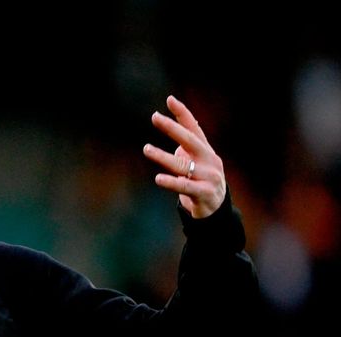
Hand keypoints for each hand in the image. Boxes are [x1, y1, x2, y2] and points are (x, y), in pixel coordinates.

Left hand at [143, 95, 225, 218]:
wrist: (217, 209)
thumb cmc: (201, 182)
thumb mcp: (196, 163)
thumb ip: (185, 148)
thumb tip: (173, 129)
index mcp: (205, 151)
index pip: (194, 128)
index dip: (183, 114)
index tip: (170, 100)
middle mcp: (209, 160)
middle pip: (189, 140)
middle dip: (172, 128)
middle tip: (155, 117)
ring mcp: (208, 176)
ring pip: (182, 165)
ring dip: (163, 156)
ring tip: (146, 149)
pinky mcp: (204, 193)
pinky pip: (185, 187)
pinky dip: (171, 182)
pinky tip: (158, 178)